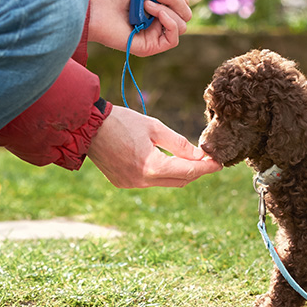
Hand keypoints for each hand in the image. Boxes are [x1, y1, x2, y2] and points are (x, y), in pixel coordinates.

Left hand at [87, 0, 190, 56]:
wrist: (96, 8)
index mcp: (156, 9)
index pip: (182, 5)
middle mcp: (157, 23)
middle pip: (185, 15)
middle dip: (176, 0)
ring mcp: (154, 36)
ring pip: (181, 25)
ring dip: (168, 10)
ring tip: (146, 4)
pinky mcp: (150, 47)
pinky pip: (173, 39)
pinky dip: (169, 23)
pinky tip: (155, 13)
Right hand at [87, 106, 221, 187]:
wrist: (88, 127)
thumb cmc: (121, 122)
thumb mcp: (154, 127)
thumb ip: (179, 143)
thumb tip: (200, 155)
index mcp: (151, 166)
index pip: (188, 171)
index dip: (206, 168)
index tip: (219, 163)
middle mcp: (141, 181)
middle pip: (179, 181)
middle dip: (195, 171)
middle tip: (207, 160)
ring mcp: (131, 184)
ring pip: (165, 183)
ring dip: (178, 172)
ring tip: (187, 158)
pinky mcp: (122, 183)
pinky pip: (149, 181)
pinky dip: (160, 173)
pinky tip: (162, 160)